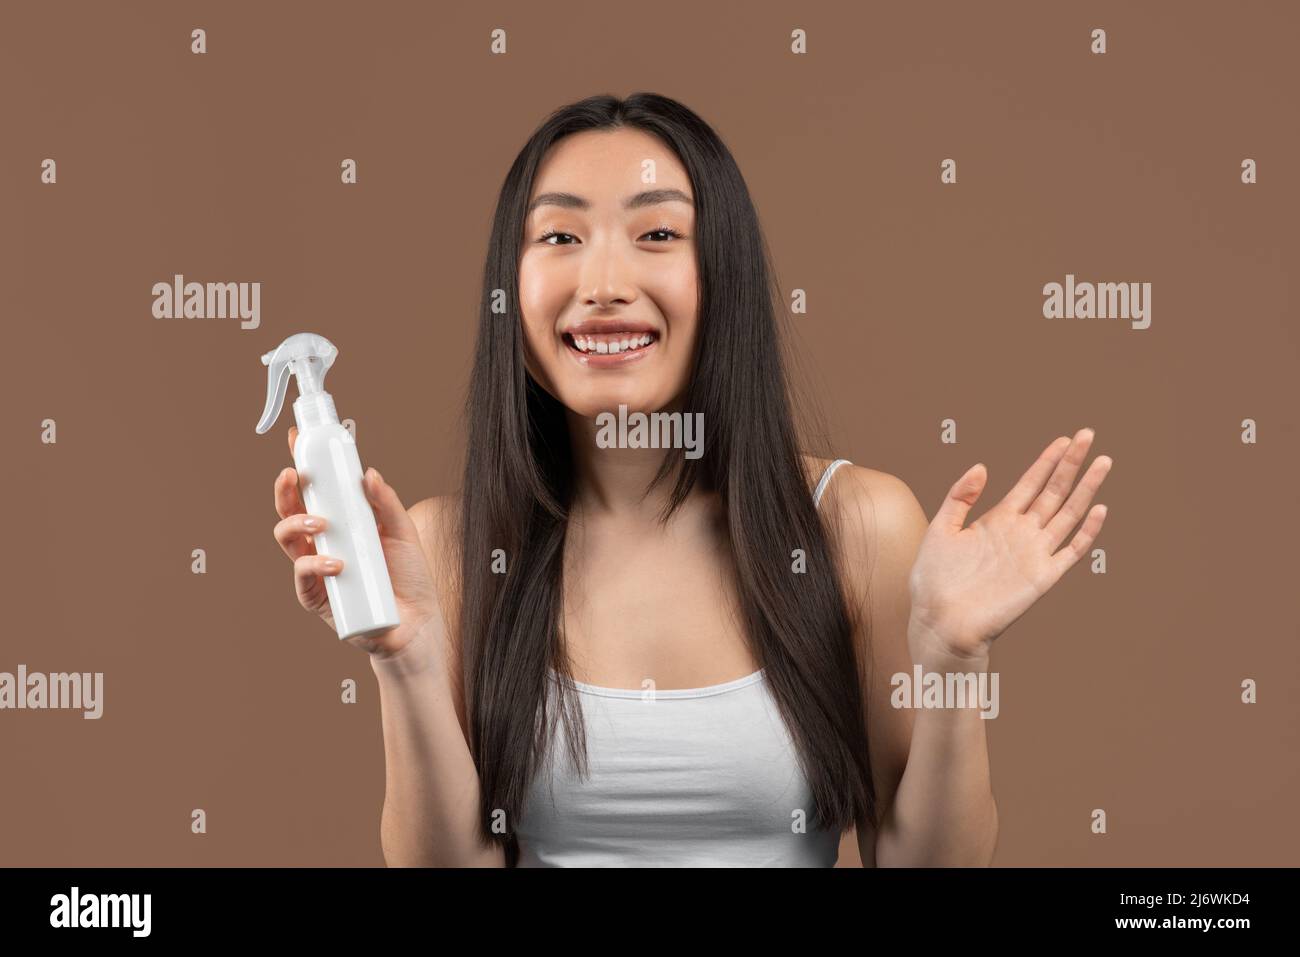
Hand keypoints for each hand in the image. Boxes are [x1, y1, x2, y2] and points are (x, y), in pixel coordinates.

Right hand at [271, 425, 441, 659]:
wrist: (417, 624)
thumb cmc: (409, 578)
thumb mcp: (404, 533)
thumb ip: (387, 503)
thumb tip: (369, 473)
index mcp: (341, 524)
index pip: (315, 491)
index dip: (302, 465)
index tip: (296, 439)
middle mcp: (322, 543)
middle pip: (290, 511)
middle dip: (285, 491)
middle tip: (293, 475)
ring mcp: (316, 570)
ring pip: (286, 540)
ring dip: (297, 524)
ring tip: (320, 523)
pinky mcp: (317, 598)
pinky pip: (303, 578)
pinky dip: (314, 566)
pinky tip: (335, 563)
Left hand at [907, 427, 1112, 663]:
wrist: (940, 621)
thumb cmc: (935, 580)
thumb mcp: (940, 529)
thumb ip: (960, 497)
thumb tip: (982, 466)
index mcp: (998, 520)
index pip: (1030, 483)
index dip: (1047, 460)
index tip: (1065, 439)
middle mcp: (1021, 533)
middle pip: (1053, 491)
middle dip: (1071, 463)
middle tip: (1088, 435)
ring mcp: (1034, 554)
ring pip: (1067, 514)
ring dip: (1086, 488)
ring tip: (1103, 461)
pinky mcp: (1042, 578)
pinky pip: (1071, 551)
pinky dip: (1086, 531)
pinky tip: (1098, 509)